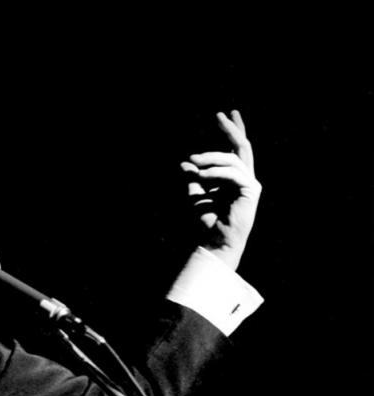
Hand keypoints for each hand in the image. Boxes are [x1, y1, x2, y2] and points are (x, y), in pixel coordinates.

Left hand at [180, 110, 261, 269]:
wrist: (214, 239)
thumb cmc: (206, 220)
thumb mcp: (195, 194)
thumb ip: (194, 177)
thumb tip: (186, 162)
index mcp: (233, 176)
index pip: (234, 148)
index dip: (232, 130)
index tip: (225, 113)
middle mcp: (244, 177)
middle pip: (241, 146)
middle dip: (230, 129)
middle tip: (219, 115)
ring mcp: (250, 183)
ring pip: (232, 158)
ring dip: (211, 156)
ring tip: (193, 160)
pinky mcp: (251, 190)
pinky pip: (233, 173)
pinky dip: (215, 172)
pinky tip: (200, 174)